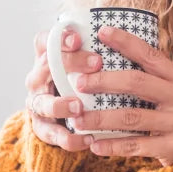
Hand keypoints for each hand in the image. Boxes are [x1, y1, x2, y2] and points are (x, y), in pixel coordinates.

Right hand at [25, 26, 104, 152]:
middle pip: (45, 66)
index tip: (79, 38)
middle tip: (96, 63)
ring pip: (42, 103)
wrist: (63, 118)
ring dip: (60, 105)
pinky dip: (68, 139)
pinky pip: (51, 134)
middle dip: (69, 63)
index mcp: (47, 59)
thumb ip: (100, 52)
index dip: (59, 38)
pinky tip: (87, 139)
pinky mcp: (42, 128)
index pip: (45, 41)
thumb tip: (135, 31)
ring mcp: (38, 104)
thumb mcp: (88, 66)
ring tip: (79, 107)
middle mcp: (38, 79)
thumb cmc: (84, 83)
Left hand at [68, 25, 172, 165]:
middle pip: (137, 83)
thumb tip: (116, 58)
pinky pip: (134, 146)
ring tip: (77, 120)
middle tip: (79, 83)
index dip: (126, 42)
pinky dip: (112, 145)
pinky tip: (94, 145)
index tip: (102, 32)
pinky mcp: (171, 148)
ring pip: (130, 117)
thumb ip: (156, 78)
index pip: (151, 56)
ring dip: (100, 118)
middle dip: (104, 81)